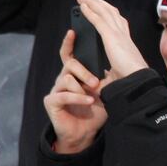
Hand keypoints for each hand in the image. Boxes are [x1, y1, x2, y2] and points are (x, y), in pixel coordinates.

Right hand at [44, 30, 108, 154]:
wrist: (85, 134)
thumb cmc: (94, 112)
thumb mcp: (104, 92)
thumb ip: (106, 77)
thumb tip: (115, 63)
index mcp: (74, 74)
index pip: (69, 54)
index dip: (69, 43)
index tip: (73, 31)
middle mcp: (63, 79)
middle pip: (70, 64)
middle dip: (84, 71)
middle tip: (96, 82)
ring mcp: (56, 89)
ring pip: (66, 77)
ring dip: (82, 86)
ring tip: (93, 95)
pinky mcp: (51, 102)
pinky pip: (63, 94)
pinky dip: (78, 98)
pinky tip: (89, 101)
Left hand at [74, 0, 149, 84]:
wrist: (137, 80)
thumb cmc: (131, 81)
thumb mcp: (117, 75)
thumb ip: (109, 75)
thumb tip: (101, 81)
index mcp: (127, 43)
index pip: (121, 24)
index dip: (113, 15)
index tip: (107, 11)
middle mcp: (123, 35)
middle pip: (112, 13)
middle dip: (101, 4)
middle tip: (91, 0)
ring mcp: (117, 34)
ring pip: (104, 12)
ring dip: (92, 3)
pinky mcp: (110, 36)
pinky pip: (97, 19)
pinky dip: (89, 11)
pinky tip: (82, 7)